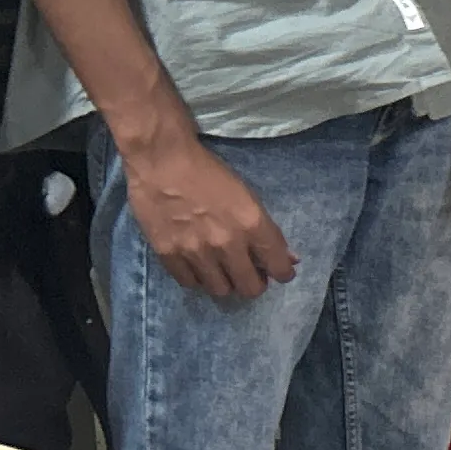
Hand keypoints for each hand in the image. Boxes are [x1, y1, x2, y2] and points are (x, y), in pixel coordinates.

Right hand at [119, 127, 296, 303]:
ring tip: (222, 271)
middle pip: (249, 288)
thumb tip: (288, 257)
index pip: (278, 266)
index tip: (280, 273)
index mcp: (252, 224)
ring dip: (226, 283)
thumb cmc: (208, 172)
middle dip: (255, 283)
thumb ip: (266, 230)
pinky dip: (197, 278)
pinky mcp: (168, 254)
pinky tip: (198, 267)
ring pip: (220, 290)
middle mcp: (227, 243)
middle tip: (249, 275)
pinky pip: (189, 282)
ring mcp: (196, 251)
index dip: (283, 273)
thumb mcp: (247, 195)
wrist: (162, 160)